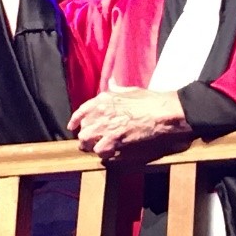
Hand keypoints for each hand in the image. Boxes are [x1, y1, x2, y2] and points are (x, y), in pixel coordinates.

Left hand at [67, 83, 189, 158]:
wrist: (162, 113)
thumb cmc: (149, 100)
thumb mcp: (129, 90)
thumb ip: (116, 88)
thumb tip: (111, 81)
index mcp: (103, 99)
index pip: (81, 112)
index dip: (75, 121)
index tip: (73, 127)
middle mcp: (100, 114)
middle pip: (83, 131)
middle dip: (87, 137)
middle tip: (95, 140)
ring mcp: (106, 129)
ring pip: (88, 144)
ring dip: (95, 147)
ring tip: (103, 147)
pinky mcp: (115, 142)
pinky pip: (101, 153)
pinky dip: (106, 154)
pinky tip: (113, 152)